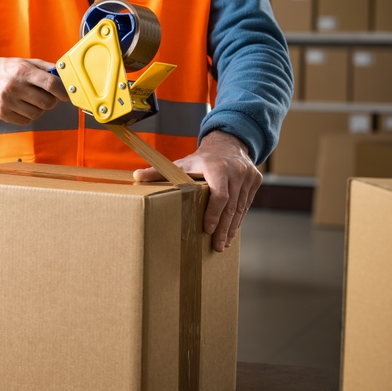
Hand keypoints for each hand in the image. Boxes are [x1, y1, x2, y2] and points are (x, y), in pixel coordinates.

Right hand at [0, 54, 68, 123]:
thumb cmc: (5, 69)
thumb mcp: (25, 62)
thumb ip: (45, 68)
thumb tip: (64, 76)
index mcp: (22, 71)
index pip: (50, 84)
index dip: (62, 91)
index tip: (65, 94)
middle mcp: (14, 87)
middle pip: (46, 102)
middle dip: (50, 100)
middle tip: (45, 96)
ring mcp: (7, 102)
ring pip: (37, 113)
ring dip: (38, 108)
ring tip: (30, 100)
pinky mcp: (2, 113)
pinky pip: (26, 121)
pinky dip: (27, 115)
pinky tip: (20, 105)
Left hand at [134, 131, 261, 252]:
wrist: (228, 143)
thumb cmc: (201, 158)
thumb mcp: (181, 163)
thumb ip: (159, 171)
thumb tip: (135, 176)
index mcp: (217, 167)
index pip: (219, 195)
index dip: (214, 213)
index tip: (208, 230)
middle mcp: (236, 171)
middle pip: (231, 206)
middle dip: (223, 228)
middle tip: (217, 247)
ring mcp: (248, 176)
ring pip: (240, 207)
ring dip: (232, 227)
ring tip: (223, 244)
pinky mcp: (255, 181)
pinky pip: (246, 204)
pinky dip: (238, 219)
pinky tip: (231, 232)